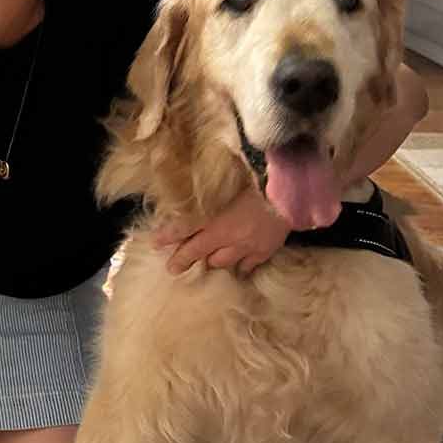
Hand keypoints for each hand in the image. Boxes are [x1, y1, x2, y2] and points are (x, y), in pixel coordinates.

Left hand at [155, 186, 289, 275]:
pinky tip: (239, 268)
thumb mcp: (225, 176)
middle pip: (197, 252)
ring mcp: (244, 245)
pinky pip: (247, 265)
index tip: (155, 243)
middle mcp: (223, 234)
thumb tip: (194, 183)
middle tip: (173, 268)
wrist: (288, 188)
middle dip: (182, 260)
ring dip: (213, 261)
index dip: (167, 236)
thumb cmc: (254, 173)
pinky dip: (241, 267)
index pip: (181, 228)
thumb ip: (207, 185)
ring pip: (220, 261)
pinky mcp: (263, 250)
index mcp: (211, 214)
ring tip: (208, 262)